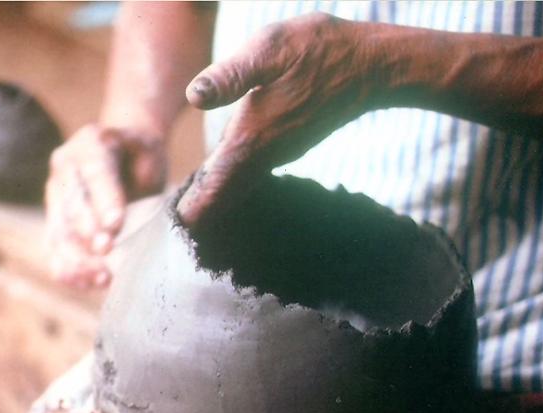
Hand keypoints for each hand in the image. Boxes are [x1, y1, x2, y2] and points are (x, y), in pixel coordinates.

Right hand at [45, 124, 165, 287]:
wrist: (120, 159)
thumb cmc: (138, 155)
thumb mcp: (146, 146)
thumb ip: (141, 155)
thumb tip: (127, 178)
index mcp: (87, 146)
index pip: (95, 174)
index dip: (104, 200)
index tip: (115, 225)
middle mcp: (63, 171)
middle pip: (71, 206)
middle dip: (88, 233)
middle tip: (106, 250)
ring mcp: (55, 199)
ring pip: (58, 233)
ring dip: (77, 258)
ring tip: (101, 275)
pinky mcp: (54, 224)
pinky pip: (54, 251)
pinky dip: (68, 271)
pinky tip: (88, 283)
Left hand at [178, 13, 384, 225]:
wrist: (373, 65)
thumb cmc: (319, 51)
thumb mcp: (269, 50)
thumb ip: (230, 77)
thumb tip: (193, 97)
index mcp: (249, 140)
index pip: (211, 191)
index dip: (188, 213)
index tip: (169, 231)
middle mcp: (262, 156)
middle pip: (222, 200)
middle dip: (197, 215)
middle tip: (171, 231)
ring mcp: (277, 154)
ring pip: (236, 189)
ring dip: (213, 201)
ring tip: (186, 213)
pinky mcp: (287, 146)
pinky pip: (250, 176)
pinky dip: (231, 185)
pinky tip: (219, 180)